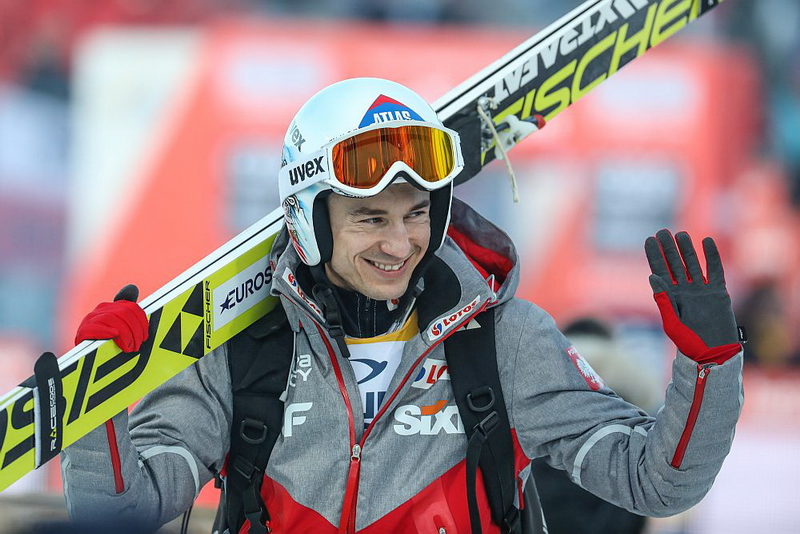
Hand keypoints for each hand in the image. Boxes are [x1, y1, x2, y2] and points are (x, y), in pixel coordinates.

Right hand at [75, 284, 148, 352]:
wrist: (86, 355)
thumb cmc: (107, 340)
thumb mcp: (119, 325)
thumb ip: (128, 311)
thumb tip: (132, 287)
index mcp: (113, 306)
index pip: (132, 307)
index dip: (142, 322)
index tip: (145, 336)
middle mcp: (101, 309)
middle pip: (124, 312)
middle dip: (134, 330)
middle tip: (137, 345)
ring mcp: (90, 319)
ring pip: (111, 318)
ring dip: (124, 334)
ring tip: (128, 347)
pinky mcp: (82, 330)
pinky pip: (94, 327)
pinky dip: (105, 330)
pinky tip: (114, 335)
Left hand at [645, 230, 740, 363]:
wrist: (714, 354)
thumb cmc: (689, 344)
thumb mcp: (672, 323)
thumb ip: (664, 301)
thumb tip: (653, 277)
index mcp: (670, 298)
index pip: (660, 271)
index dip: (655, 256)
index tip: (649, 240)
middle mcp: (684, 291)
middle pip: (675, 264)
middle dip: (668, 249)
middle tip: (662, 232)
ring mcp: (701, 291)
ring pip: (693, 264)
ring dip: (687, 249)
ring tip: (681, 234)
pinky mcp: (718, 292)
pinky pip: (714, 270)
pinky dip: (711, 256)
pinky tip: (707, 241)